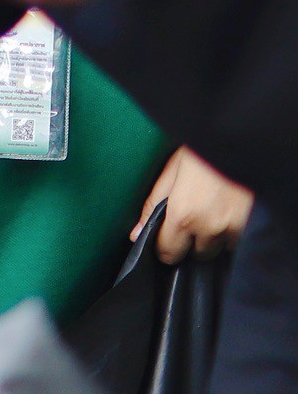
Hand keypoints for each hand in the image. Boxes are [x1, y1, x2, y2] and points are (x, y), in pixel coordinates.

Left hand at [135, 146, 251, 263]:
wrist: (240, 139)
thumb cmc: (202, 151)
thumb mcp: (171, 172)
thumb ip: (152, 207)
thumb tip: (136, 235)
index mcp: (183, 214)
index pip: (169, 252)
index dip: (166, 248)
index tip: (167, 240)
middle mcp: (211, 227)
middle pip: (197, 254)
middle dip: (192, 242)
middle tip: (194, 219)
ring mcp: (237, 229)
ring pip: (221, 249)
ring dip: (216, 238)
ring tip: (214, 211)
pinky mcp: (256, 226)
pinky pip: (241, 241)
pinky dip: (234, 232)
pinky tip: (229, 212)